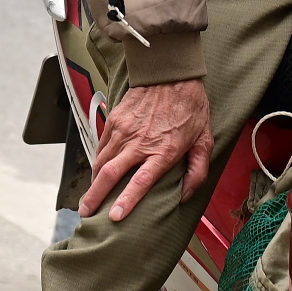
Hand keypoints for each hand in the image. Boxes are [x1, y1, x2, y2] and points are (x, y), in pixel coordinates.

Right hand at [79, 78, 212, 222]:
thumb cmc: (190, 106)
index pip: (140, 182)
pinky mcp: (115, 119)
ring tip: (89, 199)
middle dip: (95, 197)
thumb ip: (197, 171)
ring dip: (93, 182)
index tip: (114, 217)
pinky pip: (101, 146)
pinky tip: (97, 174)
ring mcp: (124, 130)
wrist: (171, 73)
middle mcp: (139, 142)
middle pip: (110, 174)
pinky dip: (97, 163)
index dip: (126, 201)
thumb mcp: (204, 140)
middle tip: (87, 213)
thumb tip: (185, 196)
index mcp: (163, 150)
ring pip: (101, 161)